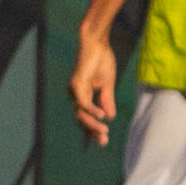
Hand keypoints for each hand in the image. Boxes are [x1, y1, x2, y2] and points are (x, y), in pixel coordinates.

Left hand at [70, 26, 117, 145]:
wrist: (97, 43)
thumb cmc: (102, 61)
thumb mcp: (107, 85)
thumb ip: (107, 101)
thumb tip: (110, 117)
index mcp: (83, 95)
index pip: (86, 116)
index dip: (94, 129)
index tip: (104, 141)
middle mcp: (76, 94)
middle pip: (81, 119)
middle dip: (93, 131)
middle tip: (104, 141)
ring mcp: (75, 90)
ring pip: (81, 113)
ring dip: (92, 124)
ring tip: (104, 131)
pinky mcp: (76, 84)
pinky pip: (83, 102)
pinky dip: (91, 110)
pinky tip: (101, 116)